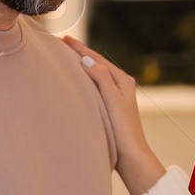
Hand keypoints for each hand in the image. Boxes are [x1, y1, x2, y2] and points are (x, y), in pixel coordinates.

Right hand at [62, 36, 164, 194]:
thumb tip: (86, 60)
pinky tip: (76, 83)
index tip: (65, 39)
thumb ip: (101, 78)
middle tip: (62, 44)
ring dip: (82, 67)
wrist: (131, 155)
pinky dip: (83, 81)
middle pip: (97, 65)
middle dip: (80, 54)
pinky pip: (94, 88)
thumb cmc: (123, 129)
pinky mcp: (110, 108)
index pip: (98, 59)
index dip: (80, 49)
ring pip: (95, 76)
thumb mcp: (111, 100)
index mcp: (123, 81)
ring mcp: (116, 97)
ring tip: (66, 59)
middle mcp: (121, 86)